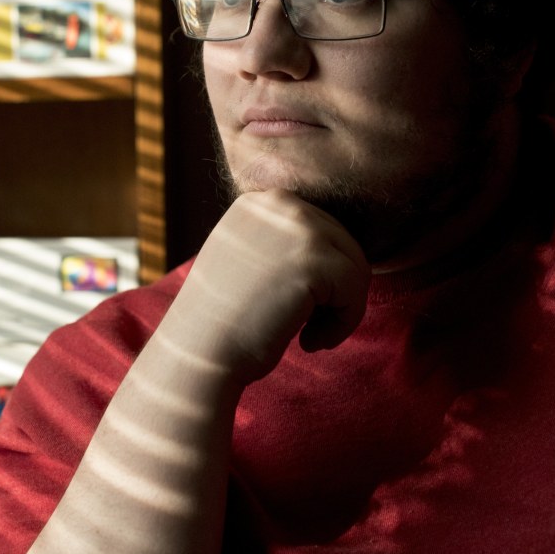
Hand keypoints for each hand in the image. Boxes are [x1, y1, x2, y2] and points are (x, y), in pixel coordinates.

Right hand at [162, 189, 370, 385]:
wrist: (197, 352)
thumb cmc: (223, 320)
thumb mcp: (247, 261)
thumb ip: (284, 245)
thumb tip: (341, 251)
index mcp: (261, 201)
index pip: (320, 230)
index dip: (319, 278)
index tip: (295, 310)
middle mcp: (280, 202)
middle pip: (343, 244)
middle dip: (334, 292)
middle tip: (305, 329)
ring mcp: (298, 227)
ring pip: (355, 265)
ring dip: (342, 308)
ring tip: (310, 336)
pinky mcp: (314, 259)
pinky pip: (357, 289)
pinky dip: (345, 323)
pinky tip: (310, 343)